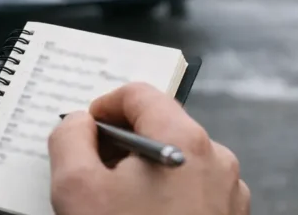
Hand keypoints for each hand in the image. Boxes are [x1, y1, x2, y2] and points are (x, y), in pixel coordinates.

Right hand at [48, 83, 249, 214]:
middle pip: (160, 128)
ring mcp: (227, 195)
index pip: (141, 95)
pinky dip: (163, 198)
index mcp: (184, 141)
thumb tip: (78, 123)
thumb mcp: (76, 189)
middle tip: (91, 171)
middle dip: (121, 145)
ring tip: (113, 207)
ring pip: (176, 164)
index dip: (105, 105)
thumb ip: (70, 139)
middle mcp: (216, 161)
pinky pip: (192, 193)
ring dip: (142, 174)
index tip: (85, 128)